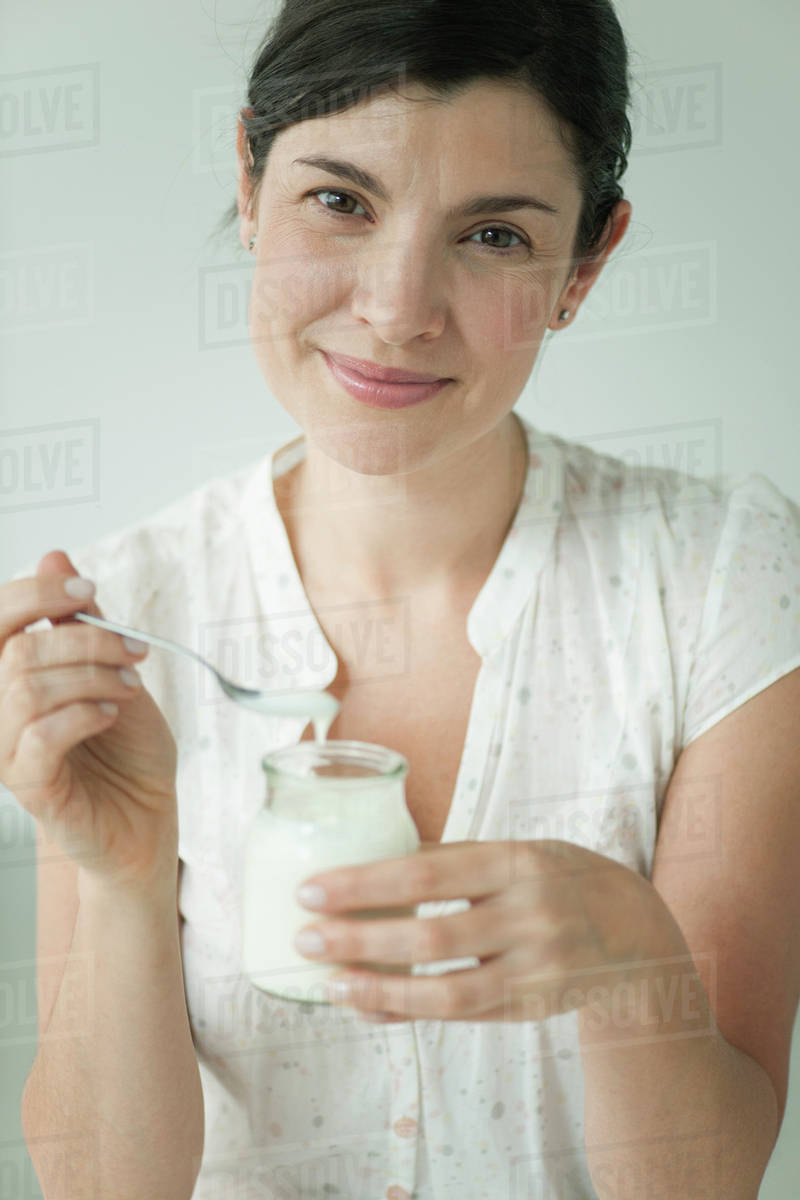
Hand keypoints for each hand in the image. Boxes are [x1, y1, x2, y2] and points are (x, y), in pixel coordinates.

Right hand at [0, 550, 178, 892]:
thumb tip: (53, 556)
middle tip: (133, 651)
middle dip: (86, 639)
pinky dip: (83, 714)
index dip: (36, 594)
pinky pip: (40, 737)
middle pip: (17, 651)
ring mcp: (8, 752)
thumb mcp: (112, 668)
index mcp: (12, 677)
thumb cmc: (126, 747)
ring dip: (93, 676)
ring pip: (27, 689)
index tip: (86, 589)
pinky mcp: (30, 787)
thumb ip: (79, 620)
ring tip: (129, 687)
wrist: (148, 813)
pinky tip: (111, 714)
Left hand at [294, 839, 653, 1021]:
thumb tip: (370, 868)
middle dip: (358, 940)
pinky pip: (460, 1016)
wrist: (637, 931)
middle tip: (305, 938)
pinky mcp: (532, 1008)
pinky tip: (368, 1004)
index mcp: (517, 862)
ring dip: (378, 990)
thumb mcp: (517, 852)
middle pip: (430, 937)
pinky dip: (409, 1012)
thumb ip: (455, 862)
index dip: (364, 884)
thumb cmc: (558, 879)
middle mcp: (529, 915)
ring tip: (329, 984)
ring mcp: (535, 969)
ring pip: (444, 993)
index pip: (427, 873)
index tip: (311, 888)